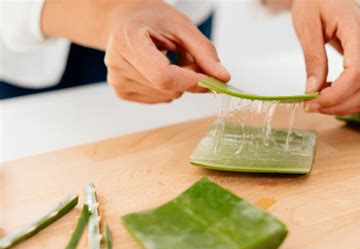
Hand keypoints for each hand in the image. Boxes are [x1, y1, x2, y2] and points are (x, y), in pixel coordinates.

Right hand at [42, 0, 229, 103]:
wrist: (127, 21)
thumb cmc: (154, 21)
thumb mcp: (183, 27)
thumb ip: (205, 53)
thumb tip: (223, 78)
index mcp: (128, 40)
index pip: (163, 75)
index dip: (191, 82)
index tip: (213, 80)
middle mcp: (117, 63)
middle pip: (167, 88)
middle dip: (189, 79)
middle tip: (190, 59)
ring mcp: (117, 81)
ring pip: (167, 96)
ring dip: (179, 84)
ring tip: (171, 60)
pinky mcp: (122, 92)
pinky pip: (160, 99)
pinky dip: (169, 88)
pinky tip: (161, 70)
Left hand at [292, 0, 359, 114]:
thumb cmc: (315, 1)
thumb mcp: (306, 26)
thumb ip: (313, 59)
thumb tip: (312, 91)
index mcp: (358, 28)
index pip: (357, 72)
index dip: (337, 94)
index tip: (313, 103)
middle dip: (339, 104)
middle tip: (312, 107)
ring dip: (347, 105)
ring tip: (321, 103)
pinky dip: (354, 99)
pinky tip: (333, 96)